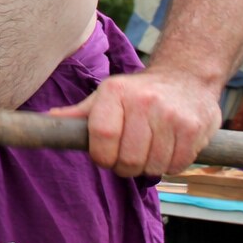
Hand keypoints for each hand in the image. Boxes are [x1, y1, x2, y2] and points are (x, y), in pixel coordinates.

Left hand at [48, 68, 221, 177]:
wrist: (186, 76)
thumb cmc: (138, 92)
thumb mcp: (106, 95)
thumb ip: (79, 113)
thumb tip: (48, 120)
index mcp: (116, 92)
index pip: (102, 136)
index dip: (101, 156)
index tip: (105, 155)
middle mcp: (144, 101)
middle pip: (127, 158)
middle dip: (124, 165)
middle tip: (129, 154)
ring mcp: (172, 115)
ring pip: (152, 166)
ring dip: (148, 166)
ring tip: (149, 148)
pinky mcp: (194, 129)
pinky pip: (176, 166)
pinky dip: (170, 165)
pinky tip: (168, 147)